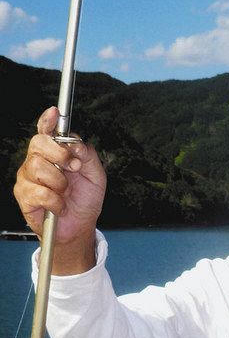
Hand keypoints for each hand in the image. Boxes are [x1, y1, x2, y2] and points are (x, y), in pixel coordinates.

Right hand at [13, 107, 106, 271]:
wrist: (79, 225)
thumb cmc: (85, 199)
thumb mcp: (95, 175)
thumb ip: (88, 155)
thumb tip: (75, 143)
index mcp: (55, 153)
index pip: (46, 131)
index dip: (48, 120)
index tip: (54, 112)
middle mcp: (38, 161)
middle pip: (39, 144)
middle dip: (60, 154)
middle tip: (74, 168)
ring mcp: (28, 177)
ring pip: (38, 168)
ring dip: (60, 182)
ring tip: (66, 193)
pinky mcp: (24, 196)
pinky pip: (40, 192)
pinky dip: (56, 202)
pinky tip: (60, 206)